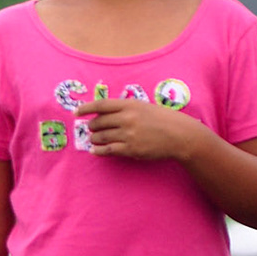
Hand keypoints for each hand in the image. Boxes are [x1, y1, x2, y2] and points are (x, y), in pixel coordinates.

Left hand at [75, 98, 202, 161]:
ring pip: (101, 137)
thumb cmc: (162, 119)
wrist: (180, 135)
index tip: (76, 112)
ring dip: (94, 139)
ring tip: (95, 139)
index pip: (101, 105)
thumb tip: (103, 114)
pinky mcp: (130, 149)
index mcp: (130, 105)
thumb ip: (125, 109)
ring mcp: (128, 134)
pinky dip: (98, 151)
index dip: (86, 108)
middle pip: (98, 122)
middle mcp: (127, 118)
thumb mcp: (144, 107)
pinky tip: (95, 150)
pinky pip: (108, 150)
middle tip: (91, 128)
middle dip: (92, 126)